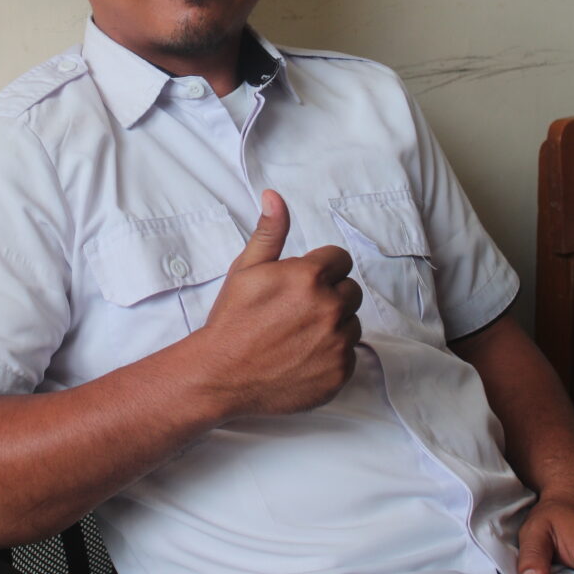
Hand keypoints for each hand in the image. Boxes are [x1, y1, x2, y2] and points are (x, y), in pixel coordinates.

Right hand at [203, 189, 361, 417]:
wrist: (221, 375)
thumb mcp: (246, 269)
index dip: (320, 269)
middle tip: (298, 310)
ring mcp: (337, 343)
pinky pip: (350, 354)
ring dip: (333, 325)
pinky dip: (332, 355)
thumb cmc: (232, 320)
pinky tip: (304, 356)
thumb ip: (269, 232)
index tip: (301, 284)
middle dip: (330, 295)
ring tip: (299, 334)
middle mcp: (329, 308)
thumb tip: (274, 197)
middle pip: (351, 290)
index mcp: (309, 277)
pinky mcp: (339, 372)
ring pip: (352, 322)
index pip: (340, 259)